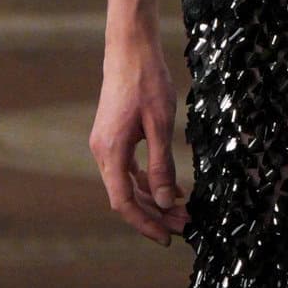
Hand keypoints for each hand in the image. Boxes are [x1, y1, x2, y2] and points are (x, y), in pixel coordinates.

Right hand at [90, 38, 188, 245]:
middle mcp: (102, 152)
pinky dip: (147, 182)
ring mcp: (106, 145)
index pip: (124, 202)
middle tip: (185, 226)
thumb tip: (166, 201)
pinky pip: (128, 169)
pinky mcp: (113, 136)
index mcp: (111, 152)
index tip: (168, 238)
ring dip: (153, 200)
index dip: (146, 224)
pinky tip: (170, 189)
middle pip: (126, 197)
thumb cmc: (146, 82)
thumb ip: (161, 166)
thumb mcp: (160, 126)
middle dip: (155, 215)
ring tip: (182, 212)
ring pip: (127, 184)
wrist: (129, 49)